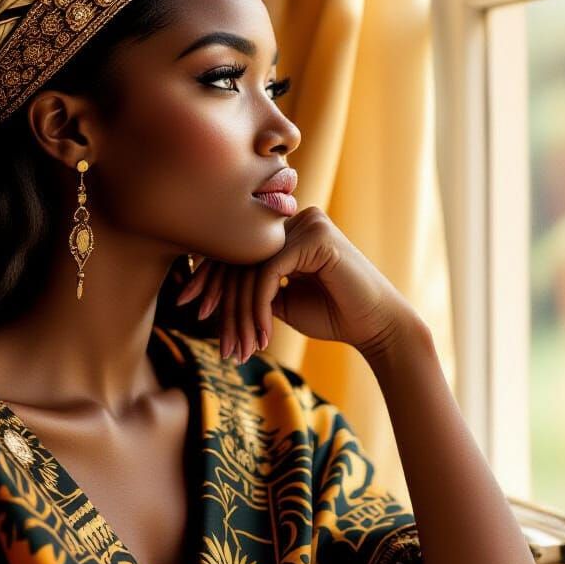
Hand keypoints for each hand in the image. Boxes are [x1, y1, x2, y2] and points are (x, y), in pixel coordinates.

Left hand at [176, 206, 416, 362]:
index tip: (188, 304)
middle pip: (240, 254)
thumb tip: (210, 289)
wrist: (376, 327)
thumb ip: (253, 287)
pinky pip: (270, 271)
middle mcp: (296, 218)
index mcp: (288, 228)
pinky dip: (259, 306)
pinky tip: (261, 334)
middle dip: (219, 297)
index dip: (210, 277)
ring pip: (252, 266)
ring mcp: (308, 222)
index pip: (238, 247)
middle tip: (209, 331)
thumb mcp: (281, 300)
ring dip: (241, 312)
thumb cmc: (332, 315)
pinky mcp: (317, 236)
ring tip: (237, 345)